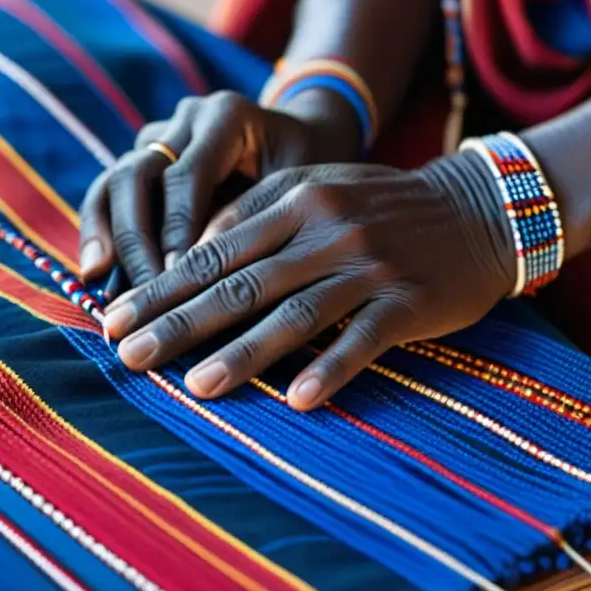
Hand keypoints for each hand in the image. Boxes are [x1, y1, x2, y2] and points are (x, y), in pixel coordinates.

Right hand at [78, 89, 363, 285]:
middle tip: (142, 293)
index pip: (185, 176)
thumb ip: (259, 225)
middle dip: (135, 239)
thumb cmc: (314, 174)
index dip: (175, 231)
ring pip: (114, 180)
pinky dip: (101, 231)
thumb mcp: (299, 194)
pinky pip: (110, 192)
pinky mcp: (145, 160)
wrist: (310, 142)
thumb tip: (224, 293)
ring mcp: (160, 136)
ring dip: (105, 233)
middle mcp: (185, 119)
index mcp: (226, 116)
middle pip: (137, 174)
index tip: (176, 280)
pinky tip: (96, 272)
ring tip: (99, 279)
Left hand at [101, 152, 516, 410]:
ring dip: (243, 353)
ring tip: (195, 386)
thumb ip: (256, 212)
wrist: (477, 209)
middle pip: (240, 284)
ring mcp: (368, 266)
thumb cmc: (380, 205)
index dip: (161, 287)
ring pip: (294, 315)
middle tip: (128, 356)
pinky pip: (363, 339)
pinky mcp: (408, 302)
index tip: (113, 318)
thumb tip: (193, 250)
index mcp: (294, 200)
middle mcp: (325, 230)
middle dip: (178, 323)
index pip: (212, 251)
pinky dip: (332, 369)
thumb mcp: (316, 188)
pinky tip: (299, 401)